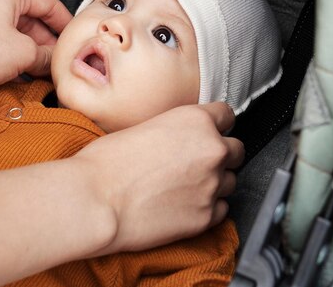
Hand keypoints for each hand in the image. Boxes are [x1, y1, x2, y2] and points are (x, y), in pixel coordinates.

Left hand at [0, 0, 72, 99]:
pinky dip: (9, 55)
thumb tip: (54, 62)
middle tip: (60, 62)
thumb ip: (46, 56)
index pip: (46, 2)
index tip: (75, 41)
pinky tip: (21, 75)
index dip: (65, 23)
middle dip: (46, 41)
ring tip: (44, 72)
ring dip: (28, 51)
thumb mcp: (25, 54)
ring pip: (10, 31)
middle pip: (28, 17)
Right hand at [75, 102, 242, 254]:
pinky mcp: (206, 217)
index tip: (208, 132)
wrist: (96, 199)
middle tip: (194, 162)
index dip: (215, 124)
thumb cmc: (107, 162)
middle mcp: (211, 151)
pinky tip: (183, 205)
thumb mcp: (142, 128)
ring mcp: (212, 185)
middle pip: (235, 150)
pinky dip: (208, 207)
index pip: (226, 115)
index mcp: (195, 121)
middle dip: (219, 154)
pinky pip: (221, 209)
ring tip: (184, 187)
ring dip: (213, 182)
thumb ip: (172, 131)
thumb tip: (177, 141)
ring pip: (229, 181)